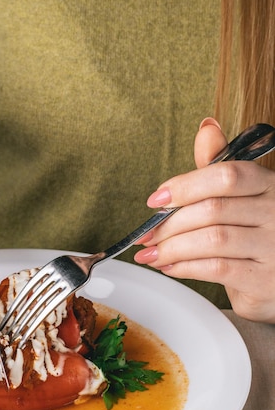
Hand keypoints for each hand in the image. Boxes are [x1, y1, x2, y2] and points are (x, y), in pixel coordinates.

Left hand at [134, 117, 274, 322]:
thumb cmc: (256, 238)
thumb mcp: (242, 199)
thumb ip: (220, 168)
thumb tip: (207, 129)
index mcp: (269, 187)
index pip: (228, 176)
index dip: (186, 185)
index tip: (157, 200)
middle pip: (212, 210)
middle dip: (169, 224)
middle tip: (147, 235)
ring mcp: (273, 248)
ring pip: (211, 240)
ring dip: (171, 248)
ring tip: (151, 254)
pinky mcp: (264, 280)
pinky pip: (216, 269)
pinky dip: (185, 267)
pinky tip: (170, 267)